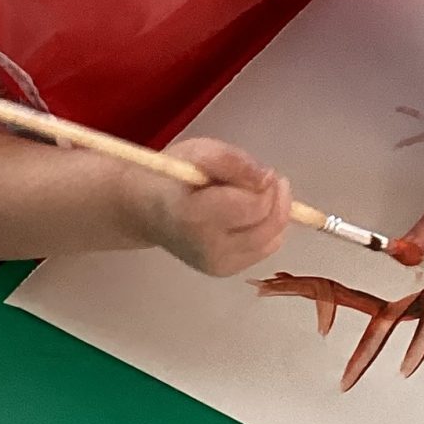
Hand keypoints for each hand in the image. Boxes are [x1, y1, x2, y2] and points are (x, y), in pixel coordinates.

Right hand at [129, 137, 291, 276]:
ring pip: (273, 239)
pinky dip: (266, 230)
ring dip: (273, 214)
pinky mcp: (225, 272)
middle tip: (265, 180)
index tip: (262, 171)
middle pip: (268, 226)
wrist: (148, 211)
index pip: (254, 205)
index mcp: (195, 216)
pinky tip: (248, 216)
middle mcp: (207, 248)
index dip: (266, 185)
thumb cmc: (173, 177)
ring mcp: (217, 265)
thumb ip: (233, 161)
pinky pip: (265, 249)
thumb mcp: (199, 152)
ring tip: (252, 196)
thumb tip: (267, 179)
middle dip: (276, 199)